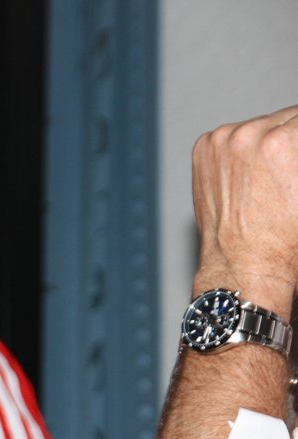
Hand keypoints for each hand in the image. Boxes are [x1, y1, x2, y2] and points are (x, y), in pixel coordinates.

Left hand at [192, 105, 297, 309]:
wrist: (243, 266)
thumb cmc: (287, 241)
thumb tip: (295, 148)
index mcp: (283, 143)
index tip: (295, 165)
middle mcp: (248, 136)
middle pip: (289, 117)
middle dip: (295, 138)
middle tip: (289, 172)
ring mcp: (221, 141)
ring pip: (261, 124)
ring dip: (271, 140)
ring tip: (272, 177)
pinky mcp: (205, 149)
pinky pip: (234, 135)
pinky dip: (243, 148)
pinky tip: (249, 178)